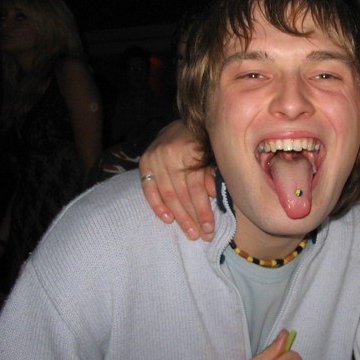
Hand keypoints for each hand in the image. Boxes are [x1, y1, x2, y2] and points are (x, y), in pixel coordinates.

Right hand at [139, 120, 215, 240]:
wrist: (181, 124)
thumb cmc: (202, 142)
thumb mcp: (212, 153)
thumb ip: (212, 173)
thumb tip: (215, 196)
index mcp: (191, 150)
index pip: (196, 187)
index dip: (203, 210)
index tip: (211, 228)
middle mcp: (171, 154)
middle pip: (182, 193)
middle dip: (193, 217)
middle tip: (202, 235)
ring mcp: (155, 158)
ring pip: (168, 194)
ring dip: (179, 217)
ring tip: (190, 232)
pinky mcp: (144, 162)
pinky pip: (149, 189)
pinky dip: (157, 206)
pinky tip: (168, 219)